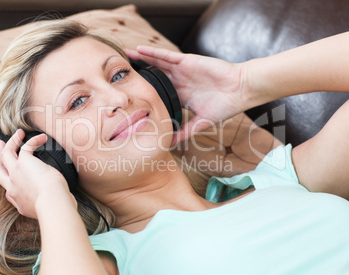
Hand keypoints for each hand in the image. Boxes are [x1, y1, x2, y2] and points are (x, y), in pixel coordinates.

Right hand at [0, 129, 74, 218]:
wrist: (51, 202)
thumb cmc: (54, 206)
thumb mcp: (47, 208)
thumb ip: (47, 202)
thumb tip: (64, 200)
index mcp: (17, 199)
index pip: (8, 189)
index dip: (10, 179)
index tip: (15, 172)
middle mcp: (12, 187)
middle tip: (0, 146)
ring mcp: (15, 174)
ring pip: (6, 155)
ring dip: (11, 143)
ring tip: (18, 133)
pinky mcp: (23, 163)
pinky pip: (24, 147)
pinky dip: (32, 141)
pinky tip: (41, 138)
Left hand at [126, 46, 246, 143]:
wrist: (240, 90)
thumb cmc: (225, 106)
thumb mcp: (201, 123)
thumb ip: (184, 132)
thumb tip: (169, 144)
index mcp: (181, 95)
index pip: (158, 93)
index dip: (143, 93)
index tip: (128, 96)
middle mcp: (178, 82)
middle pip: (153, 76)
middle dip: (137, 74)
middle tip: (118, 74)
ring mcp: (181, 70)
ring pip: (156, 64)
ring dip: (140, 60)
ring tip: (123, 57)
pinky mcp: (187, 61)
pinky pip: (166, 56)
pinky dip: (153, 53)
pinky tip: (139, 51)